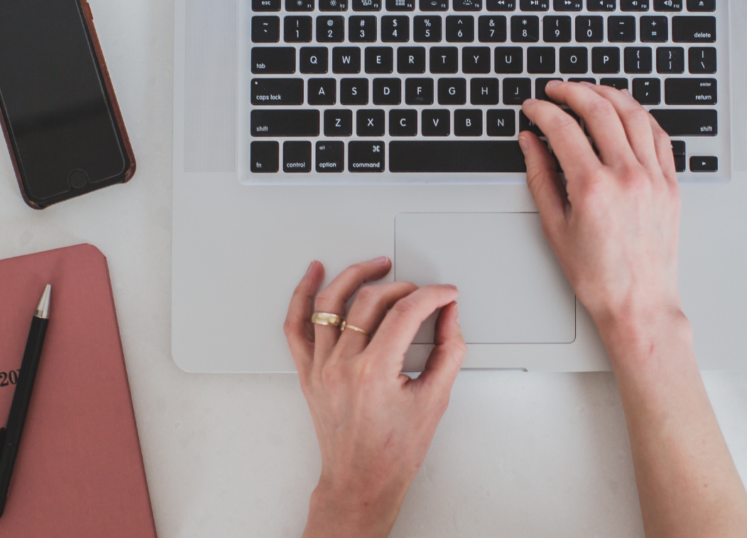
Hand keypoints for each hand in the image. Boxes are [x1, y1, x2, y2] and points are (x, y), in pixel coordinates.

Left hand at [284, 258, 465, 537]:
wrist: (361, 481)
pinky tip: (314, 274)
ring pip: (330, 302)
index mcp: (375, 372)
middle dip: (403, 287)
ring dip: (355, 275)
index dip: (432, 295)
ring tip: (376, 265)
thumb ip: (450, 351)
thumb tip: (450, 316)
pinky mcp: (308, 370)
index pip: (406, 312)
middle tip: (423, 292)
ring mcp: (321, 366)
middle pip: (371, 301)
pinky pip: (296, 324)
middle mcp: (342, 365)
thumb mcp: (435, 399)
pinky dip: (302, 294)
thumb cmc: (394, 451)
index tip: (446, 294)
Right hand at [519, 81, 682, 335]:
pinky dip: (639, 116)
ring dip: (608, 94)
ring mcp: (653, 177)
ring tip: (589, 92)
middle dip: (572, 91)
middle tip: (555, 90)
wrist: (638, 304)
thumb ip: (540, 176)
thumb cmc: (597, 276)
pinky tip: (625, 113)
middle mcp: (627, 175)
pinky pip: (658, 135)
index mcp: (593, 187)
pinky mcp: (670, 184)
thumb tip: (530, 142)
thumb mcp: (555, 226)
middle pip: (599, 109)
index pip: (563, 129)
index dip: (542, 111)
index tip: (532, 107)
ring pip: (633, 114)